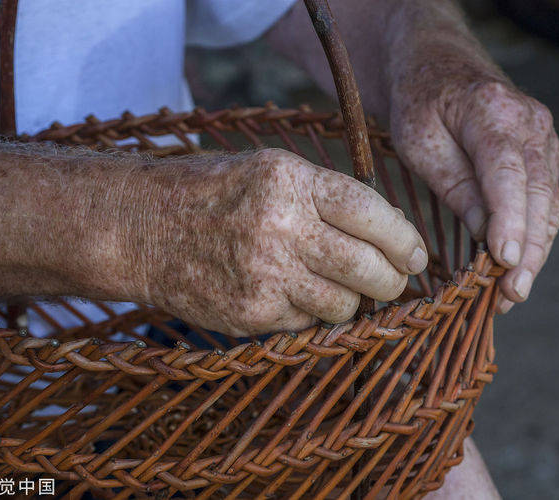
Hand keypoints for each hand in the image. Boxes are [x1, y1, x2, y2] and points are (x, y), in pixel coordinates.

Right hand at [129, 149, 426, 335]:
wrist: (141, 228)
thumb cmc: (212, 193)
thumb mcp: (269, 170)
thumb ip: (326, 197)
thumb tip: (387, 232)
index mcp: (291, 181)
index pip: (370, 213)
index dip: (404, 239)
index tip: (417, 255)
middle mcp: (282, 226)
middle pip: (368, 268)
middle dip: (392, 281)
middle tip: (394, 282)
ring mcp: (266, 274)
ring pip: (345, 305)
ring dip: (352, 301)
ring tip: (335, 287)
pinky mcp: (252, 313)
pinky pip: (308, 323)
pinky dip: (310, 314)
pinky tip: (289, 294)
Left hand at [391, 79, 558, 312]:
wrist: (440, 67)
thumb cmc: (421, 102)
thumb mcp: (419, 140)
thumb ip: (454, 184)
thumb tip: (485, 232)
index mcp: (494, 112)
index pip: (509, 173)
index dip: (510, 220)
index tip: (506, 260)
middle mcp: (532, 124)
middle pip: (539, 195)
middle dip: (530, 250)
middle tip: (511, 294)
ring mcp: (545, 138)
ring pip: (549, 203)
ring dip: (536, 251)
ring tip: (513, 293)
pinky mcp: (545, 155)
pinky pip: (545, 200)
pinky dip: (535, 235)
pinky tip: (518, 267)